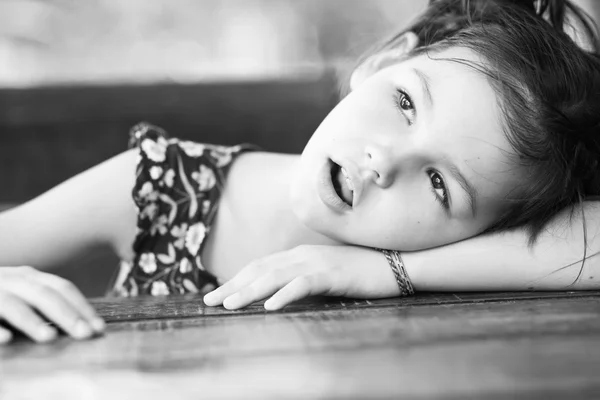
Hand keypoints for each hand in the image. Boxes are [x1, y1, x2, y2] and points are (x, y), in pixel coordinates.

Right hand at [0, 266, 104, 343]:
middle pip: (44, 295)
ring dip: (32, 321)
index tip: (99, 327)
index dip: (82, 306)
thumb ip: (46, 301)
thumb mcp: (23, 291)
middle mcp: (12, 280)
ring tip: (49, 338)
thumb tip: (83, 322)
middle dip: (66, 314)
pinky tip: (6, 340)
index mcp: (29, 277)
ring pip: (13, 304)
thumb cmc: (1, 294)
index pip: (62, 288)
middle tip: (85, 334)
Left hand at [203, 245, 399, 309]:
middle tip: (209, 301)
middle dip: (233, 286)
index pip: (260, 266)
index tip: (216, 294)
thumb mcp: (326, 275)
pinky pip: (304, 285)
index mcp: (299, 255)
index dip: (236, 279)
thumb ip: (303, 279)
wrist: (396, 262)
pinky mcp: (333, 274)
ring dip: (250, 291)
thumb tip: (279, 295)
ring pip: (275, 276)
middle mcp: (303, 255)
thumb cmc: (361, 272)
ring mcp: (317, 263)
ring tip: (229, 305)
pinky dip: (285, 295)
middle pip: (260, 270)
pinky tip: (270, 308)